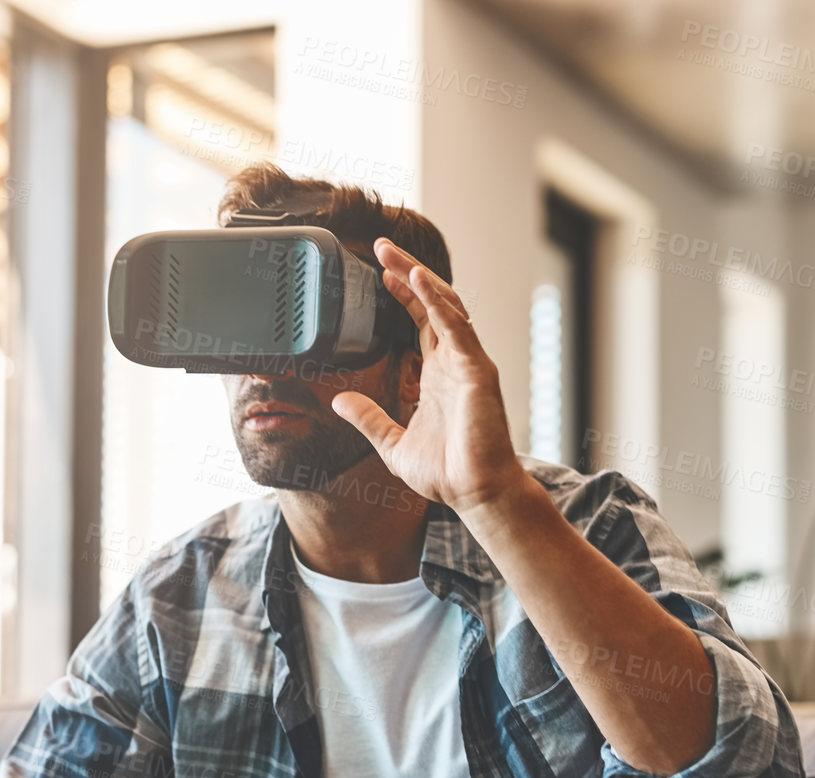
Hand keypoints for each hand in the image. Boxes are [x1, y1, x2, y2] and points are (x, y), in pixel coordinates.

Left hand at [330, 237, 528, 516]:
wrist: (474, 493)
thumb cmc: (446, 473)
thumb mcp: (391, 443)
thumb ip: (368, 419)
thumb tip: (338, 401)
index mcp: (437, 374)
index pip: (419, 321)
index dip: (401, 294)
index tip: (379, 274)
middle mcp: (454, 362)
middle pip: (431, 303)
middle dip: (407, 272)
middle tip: (382, 247)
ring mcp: (468, 363)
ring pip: (445, 306)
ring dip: (419, 277)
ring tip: (394, 255)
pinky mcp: (476, 371)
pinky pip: (457, 327)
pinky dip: (437, 302)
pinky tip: (419, 280)